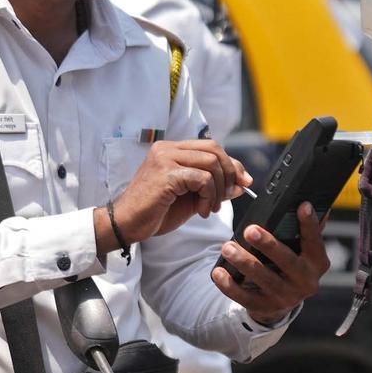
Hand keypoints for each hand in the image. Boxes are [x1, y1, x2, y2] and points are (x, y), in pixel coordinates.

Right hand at [97, 140, 251, 252]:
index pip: (211, 147)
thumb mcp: (192, 198)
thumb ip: (214, 188)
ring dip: (218, 190)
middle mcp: (167, 148)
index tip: (244, 181)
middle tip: (228, 197)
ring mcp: (165, 158)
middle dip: (230, 174)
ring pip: (211, 164)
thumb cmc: (155, 211)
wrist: (127, 224)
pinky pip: (203, 179)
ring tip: (210, 207)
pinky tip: (201, 210)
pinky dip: (209, 196)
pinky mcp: (166, 174)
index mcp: (171, 149)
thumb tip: (241, 184)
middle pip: (214, 150)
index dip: (232, 163)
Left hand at [211, 202, 329, 324]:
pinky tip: (218, 272)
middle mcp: (306, 281)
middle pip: (287, 261)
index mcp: (317, 262)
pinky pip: (245, 297)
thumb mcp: (303, 251)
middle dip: (268, 245)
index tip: (303, 205)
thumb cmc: (290, 265)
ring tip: (227, 247)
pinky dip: (230, 285)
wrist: (281, 302)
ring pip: (264, 279)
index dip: (309, 224)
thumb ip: (305, 230)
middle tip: (250, 230)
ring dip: (244, 262)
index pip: (315, 240)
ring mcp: (286, 297)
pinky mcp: (266, 308)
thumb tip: (307, 202)